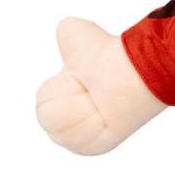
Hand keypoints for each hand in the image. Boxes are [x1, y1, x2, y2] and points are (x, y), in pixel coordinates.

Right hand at [35, 17, 164, 154]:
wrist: (131, 72)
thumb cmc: (109, 53)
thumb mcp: (77, 35)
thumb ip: (65, 33)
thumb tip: (66, 29)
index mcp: (63, 100)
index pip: (43, 105)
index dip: (59, 88)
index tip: (79, 78)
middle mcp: (71, 121)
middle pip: (48, 118)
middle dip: (67, 99)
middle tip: (90, 90)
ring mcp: (84, 137)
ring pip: (61, 129)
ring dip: (79, 110)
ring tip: (99, 101)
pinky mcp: (97, 146)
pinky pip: (78, 140)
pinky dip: (89, 123)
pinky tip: (104, 114)